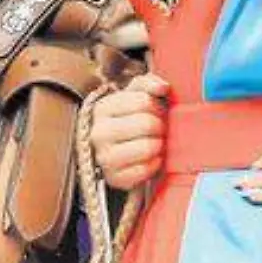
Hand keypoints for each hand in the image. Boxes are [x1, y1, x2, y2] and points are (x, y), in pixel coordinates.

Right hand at [90, 74, 170, 189]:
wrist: (111, 152)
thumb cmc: (127, 120)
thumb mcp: (132, 96)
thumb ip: (147, 83)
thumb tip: (163, 87)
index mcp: (101, 108)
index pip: (143, 101)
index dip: (157, 106)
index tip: (156, 111)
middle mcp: (98, 133)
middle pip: (147, 123)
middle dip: (160, 126)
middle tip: (159, 128)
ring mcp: (104, 158)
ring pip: (148, 147)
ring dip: (159, 145)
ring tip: (156, 142)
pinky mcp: (115, 179)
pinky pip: (147, 170)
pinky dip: (156, 164)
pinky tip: (151, 158)